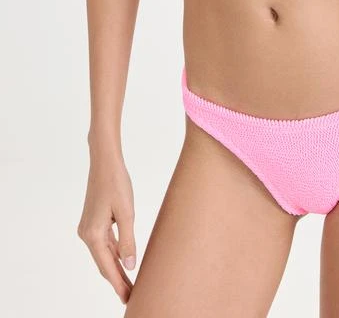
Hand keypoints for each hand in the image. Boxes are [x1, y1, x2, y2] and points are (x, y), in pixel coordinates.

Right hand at [77, 150, 136, 304]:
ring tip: (129, 282)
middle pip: (104, 263)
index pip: (108, 267)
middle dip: (117, 280)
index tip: (128, 299)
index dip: (118, 284)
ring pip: (104, 254)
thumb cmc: (116, 183)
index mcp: (93, 234)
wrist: (105, 162)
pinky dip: (113, 254)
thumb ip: (128, 241)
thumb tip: (129, 266)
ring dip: (116, 267)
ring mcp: (88, 228)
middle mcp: (86, 234)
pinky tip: (122, 260)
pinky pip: (104, 243)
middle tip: (131, 296)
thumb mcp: (127, 213)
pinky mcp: (93, 221)